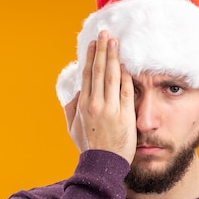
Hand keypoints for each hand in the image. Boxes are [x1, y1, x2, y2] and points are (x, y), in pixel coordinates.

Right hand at [63, 31, 135, 163]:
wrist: (102, 165)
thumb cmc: (88, 148)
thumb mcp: (73, 129)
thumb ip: (71, 109)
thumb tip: (76, 93)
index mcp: (82, 105)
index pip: (87, 75)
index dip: (91, 57)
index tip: (93, 43)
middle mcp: (95, 104)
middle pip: (98, 71)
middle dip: (102, 49)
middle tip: (105, 33)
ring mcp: (110, 109)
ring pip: (112, 76)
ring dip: (113, 57)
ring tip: (115, 42)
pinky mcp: (124, 115)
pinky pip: (126, 91)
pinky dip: (126, 77)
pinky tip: (126, 65)